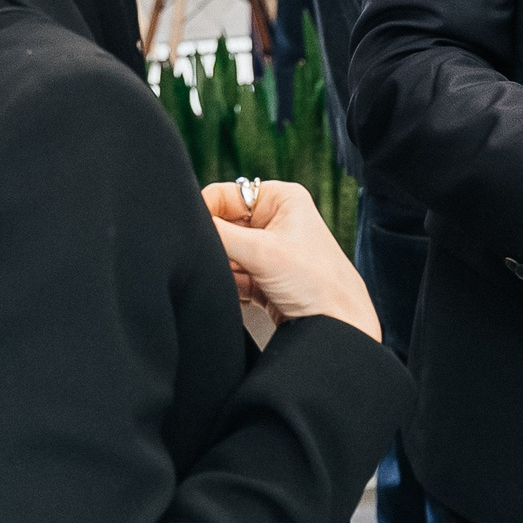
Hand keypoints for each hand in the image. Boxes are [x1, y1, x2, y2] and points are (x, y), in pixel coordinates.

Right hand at [203, 180, 382, 342]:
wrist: (338, 327)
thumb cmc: (316, 282)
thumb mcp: (261, 251)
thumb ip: (219, 234)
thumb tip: (184, 223)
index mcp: (281, 198)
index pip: (224, 194)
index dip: (204, 212)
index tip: (189, 233)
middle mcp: (274, 219)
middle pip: (222, 224)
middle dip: (215, 245)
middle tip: (217, 260)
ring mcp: (268, 250)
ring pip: (224, 252)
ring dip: (221, 268)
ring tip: (236, 279)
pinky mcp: (262, 277)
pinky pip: (230, 275)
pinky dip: (227, 284)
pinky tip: (237, 293)